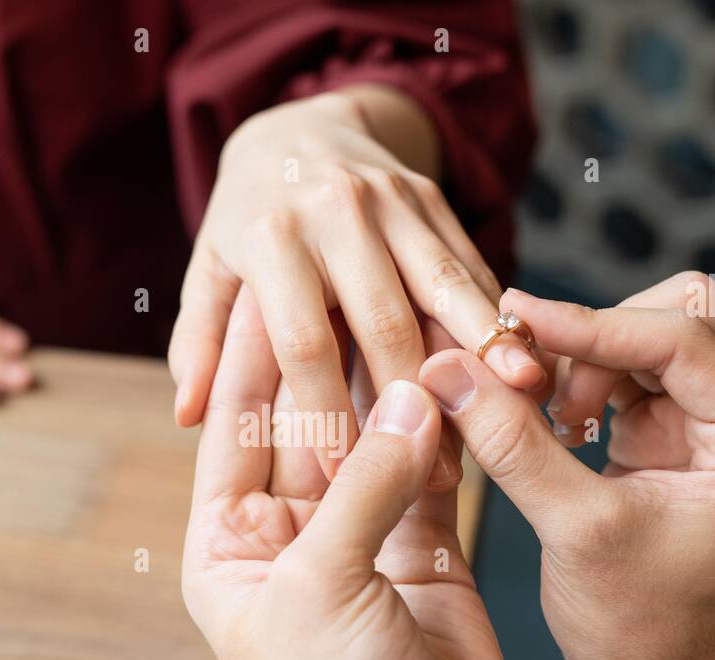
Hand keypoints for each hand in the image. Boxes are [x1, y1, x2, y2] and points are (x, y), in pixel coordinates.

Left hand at [169, 84, 544, 482]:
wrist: (294, 127)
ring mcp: (390, 199)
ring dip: (488, 344)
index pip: (304, 343)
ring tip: (526, 397)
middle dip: (417, 400)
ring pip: (444, 284)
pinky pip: (468, 262)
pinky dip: (496, 313)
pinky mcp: (431, 198)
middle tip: (444, 469)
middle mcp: (334, 213)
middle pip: (384, 321)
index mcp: (271, 239)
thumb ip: (199, 341)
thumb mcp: (208, 272)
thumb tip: (187, 415)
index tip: (347, 476)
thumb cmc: (246, 222)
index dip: (328, 414)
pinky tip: (524, 358)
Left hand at [183, 290, 511, 659]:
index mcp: (230, 545)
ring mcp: (358, 541)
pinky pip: (429, 473)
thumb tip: (408, 393)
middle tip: (356, 281)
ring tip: (414, 312)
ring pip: (374, 441)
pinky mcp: (421, 552)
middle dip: (333, 359)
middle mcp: (289, 536)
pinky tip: (455, 376)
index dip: (255, 357)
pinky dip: (445, 430)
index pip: (238, 429)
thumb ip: (364, 482)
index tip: (277, 284)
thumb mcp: (326, 584)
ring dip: (396, 387)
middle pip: (308, 425)